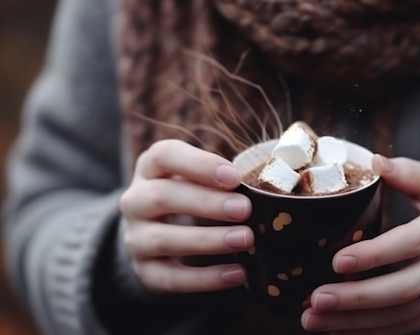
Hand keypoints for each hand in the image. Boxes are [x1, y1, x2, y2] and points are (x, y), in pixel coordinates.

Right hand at [119, 140, 253, 292]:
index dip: (199, 164)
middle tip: (245, 209)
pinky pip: (170, 278)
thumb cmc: (195, 196)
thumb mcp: (203, 179)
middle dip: (206, 203)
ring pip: (163, 239)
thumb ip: (225, 179)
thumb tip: (267, 186)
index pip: (164, 156)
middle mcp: (136, 200)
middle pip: (162, 196)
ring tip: (245, 239)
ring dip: (207, 240)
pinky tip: (237, 274)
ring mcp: (136, 237)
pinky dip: (206, 278)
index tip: (234, 176)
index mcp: (151, 168)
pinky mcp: (145, 271)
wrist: (163, 237)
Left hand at [301, 155, 419, 333]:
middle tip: (316, 299)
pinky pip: (404, 327)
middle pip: (405, 287)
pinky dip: (370, 332)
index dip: (377, 254)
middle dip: (358, 297)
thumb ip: (407, 172)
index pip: (413, 242)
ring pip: (401, 314)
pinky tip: (336, 330)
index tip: (337, 260)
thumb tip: (374, 161)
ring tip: (313, 320)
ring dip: (356, 321)